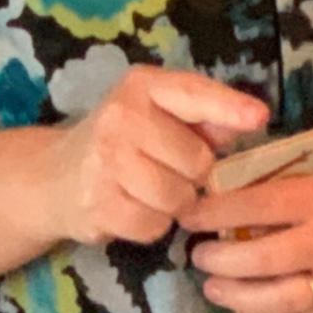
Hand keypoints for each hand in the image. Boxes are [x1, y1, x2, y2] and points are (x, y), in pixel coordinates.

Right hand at [47, 67, 266, 247]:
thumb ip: (205, 117)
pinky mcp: (99, 205)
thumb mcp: (160, 115)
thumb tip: (251, 119)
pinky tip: (134, 207)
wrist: (53, 177)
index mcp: (142, 87)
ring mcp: (106, 162)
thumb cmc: (124, 141)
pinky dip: (153, 224)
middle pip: (197, 161)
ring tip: (151, 189)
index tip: (259, 118)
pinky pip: (155, 225)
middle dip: (194, 173)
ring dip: (176, 203)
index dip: (228, 107)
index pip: (192, 94)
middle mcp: (121, 118)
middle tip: (168, 169)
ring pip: (179, 198)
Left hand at [185, 138, 312, 312]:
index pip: (249, 207)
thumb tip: (238, 179)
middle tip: (199, 251)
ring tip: (215, 285)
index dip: (209, 212)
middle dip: (214, 257)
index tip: (188, 214)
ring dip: (234, 296)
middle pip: (253, 260)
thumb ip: (292, 167)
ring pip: (274, 302)